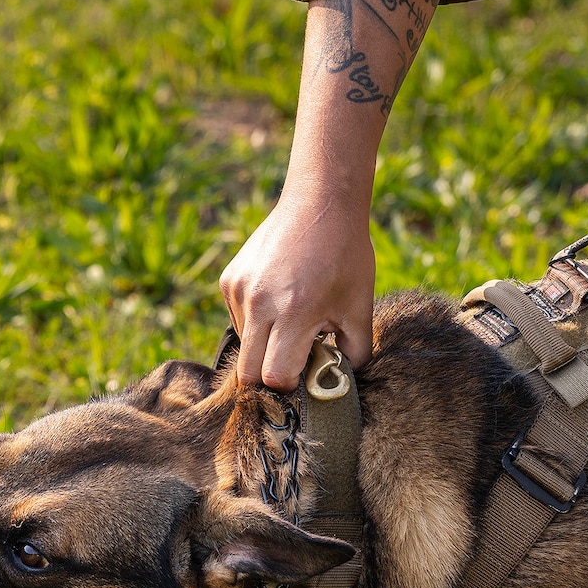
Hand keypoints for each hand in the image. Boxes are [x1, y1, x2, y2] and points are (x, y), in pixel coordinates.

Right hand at [219, 185, 376, 389]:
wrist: (320, 203)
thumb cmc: (345, 256)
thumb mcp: (359, 308)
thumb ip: (353, 353)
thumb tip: (340, 383)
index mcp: (294, 313)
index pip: (275, 377)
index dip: (291, 385)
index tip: (306, 375)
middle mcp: (259, 304)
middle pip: (248, 372)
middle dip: (270, 375)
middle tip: (295, 361)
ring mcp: (239, 291)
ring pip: (242, 345)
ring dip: (263, 345)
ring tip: (291, 320)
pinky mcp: (228, 280)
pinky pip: (237, 319)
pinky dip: (256, 321)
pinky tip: (278, 300)